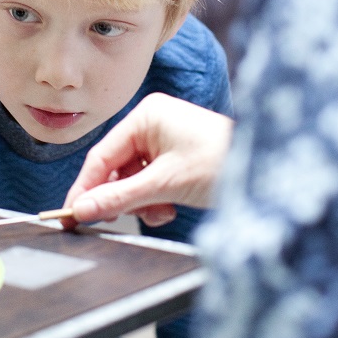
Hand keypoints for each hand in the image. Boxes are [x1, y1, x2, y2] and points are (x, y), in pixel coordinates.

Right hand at [62, 92, 233, 227]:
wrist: (267, 170)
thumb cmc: (221, 162)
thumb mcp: (164, 184)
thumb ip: (120, 197)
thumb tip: (82, 209)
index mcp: (146, 116)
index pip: (103, 155)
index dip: (86, 187)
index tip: (70, 214)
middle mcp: (153, 124)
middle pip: (117, 168)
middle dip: (122, 197)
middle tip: (112, 220)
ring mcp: (166, 141)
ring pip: (134, 179)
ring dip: (142, 202)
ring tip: (162, 211)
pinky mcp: (178, 159)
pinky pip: (152, 182)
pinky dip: (156, 199)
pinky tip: (171, 208)